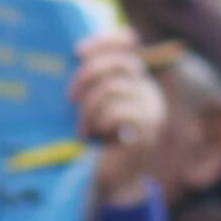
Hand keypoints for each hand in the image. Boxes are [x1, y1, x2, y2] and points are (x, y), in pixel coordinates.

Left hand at [72, 25, 165, 203]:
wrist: (108, 181)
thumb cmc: (94, 142)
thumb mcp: (91, 104)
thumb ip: (91, 81)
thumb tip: (73, 52)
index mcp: (135, 78)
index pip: (127, 41)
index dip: (104, 40)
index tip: (77, 50)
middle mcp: (148, 90)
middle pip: (120, 62)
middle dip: (88, 75)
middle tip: (69, 97)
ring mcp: (151, 110)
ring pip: (115, 87)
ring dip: (89, 108)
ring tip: (82, 128)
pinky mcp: (147, 131)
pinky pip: (117, 113)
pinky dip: (98, 123)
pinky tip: (93, 136)